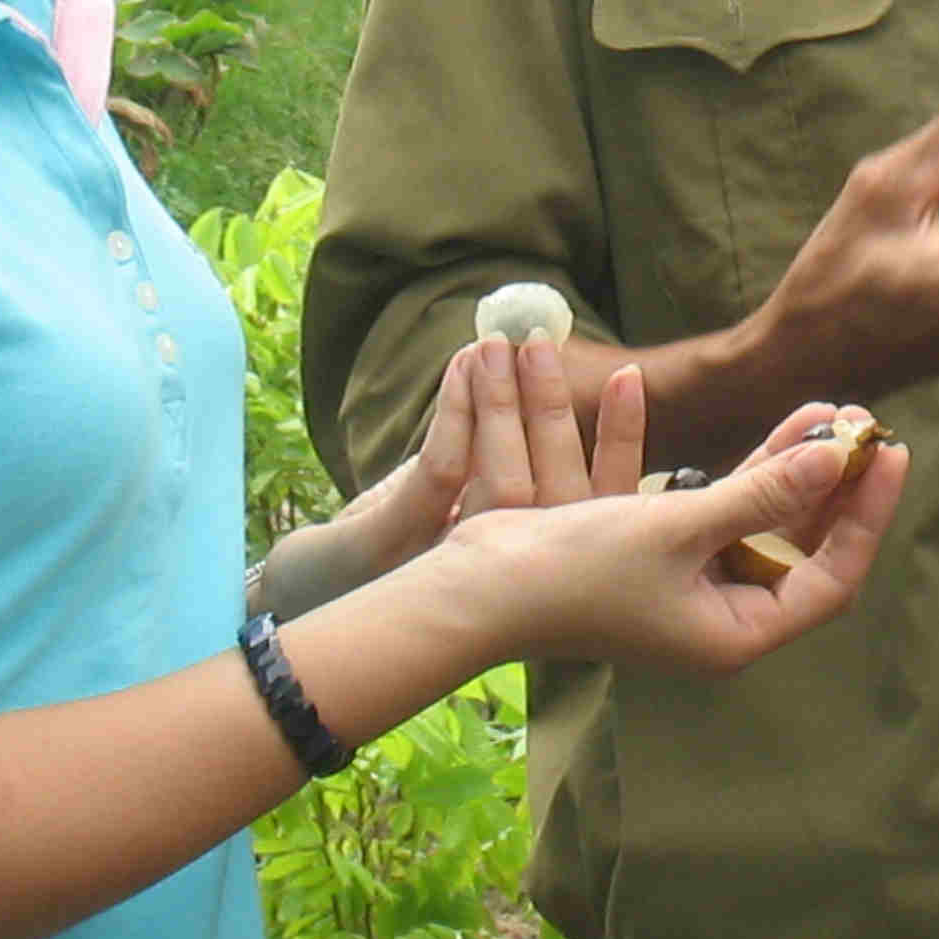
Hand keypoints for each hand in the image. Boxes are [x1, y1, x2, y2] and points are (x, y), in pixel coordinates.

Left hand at [306, 339, 651, 609]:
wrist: (306, 595)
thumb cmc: (393, 544)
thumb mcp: (458, 502)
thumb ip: (500, 460)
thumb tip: (538, 381)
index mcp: (530, 574)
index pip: (597, 509)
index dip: (621, 444)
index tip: (631, 375)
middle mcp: (502, 584)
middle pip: (561, 498)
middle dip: (557, 411)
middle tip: (544, 343)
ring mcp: (446, 572)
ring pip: (506, 488)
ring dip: (505, 406)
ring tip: (499, 345)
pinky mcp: (388, 551)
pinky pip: (440, 477)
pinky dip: (456, 415)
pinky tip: (460, 372)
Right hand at [442, 412, 910, 672]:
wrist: (481, 588)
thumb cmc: (575, 570)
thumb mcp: (678, 526)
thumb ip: (761, 491)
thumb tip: (835, 456)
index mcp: (737, 632)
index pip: (833, 575)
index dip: (866, 512)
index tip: (887, 452)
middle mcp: (725, 617)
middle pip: (807, 548)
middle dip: (836, 485)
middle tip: (863, 423)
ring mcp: (696, 589)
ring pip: (770, 524)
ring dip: (796, 469)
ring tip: (827, 410)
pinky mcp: (666, 558)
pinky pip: (728, 513)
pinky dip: (751, 473)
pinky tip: (775, 427)